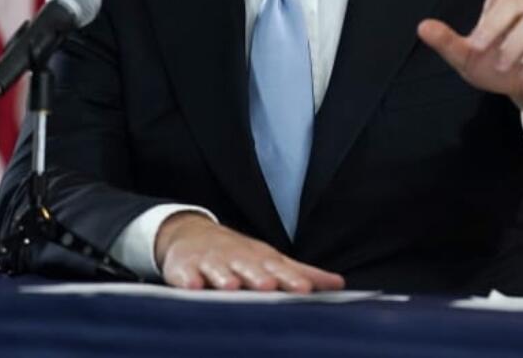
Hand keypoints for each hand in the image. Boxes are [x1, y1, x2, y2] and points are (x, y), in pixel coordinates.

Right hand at [154, 213, 344, 292]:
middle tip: (267, 286)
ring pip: (218, 270)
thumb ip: (302, 273)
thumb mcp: (270, 259)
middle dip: (258, 276)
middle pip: (248, 267)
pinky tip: (192, 287)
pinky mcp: (184, 268)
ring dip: (223, 277)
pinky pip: (185, 275)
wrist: (192, 233)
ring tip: (230, 287)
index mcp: (260, 258)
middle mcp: (237, 258)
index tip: (304, 290)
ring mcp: (210, 262)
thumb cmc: (240, 254)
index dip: (290, 279)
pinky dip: (188, 280)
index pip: (278, 269)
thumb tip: (339, 284)